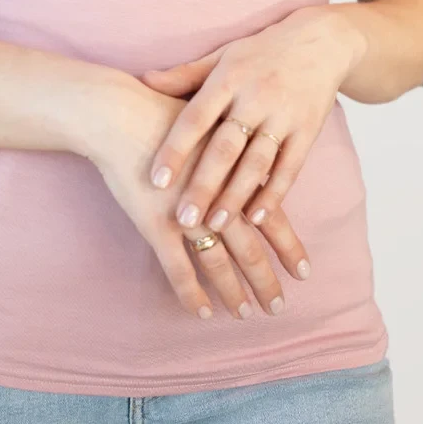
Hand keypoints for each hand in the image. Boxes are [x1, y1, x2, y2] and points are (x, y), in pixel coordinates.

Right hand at [88, 77, 296, 320]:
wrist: (118, 112)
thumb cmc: (160, 109)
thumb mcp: (212, 123)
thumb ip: (232, 144)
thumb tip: (254, 158)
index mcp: (233, 171)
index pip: (270, 215)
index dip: (288, 245)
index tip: (304, 271)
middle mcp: (216, 197)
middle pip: (249, 247)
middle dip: (265, 279)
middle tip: (278, 306)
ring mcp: (187, 214)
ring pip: (218, 263)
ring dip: (233, 292)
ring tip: (245, 314)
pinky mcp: (157, 225)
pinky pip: (178, 269)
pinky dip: (191, 293)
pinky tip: (201, 313)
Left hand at [138, 7, 365, 240]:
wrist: (321, 41)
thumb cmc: (261, 52)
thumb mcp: (222, 56)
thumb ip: (186, 75)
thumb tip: (145, 80)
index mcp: (228, 78)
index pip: (196, 117)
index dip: (175, 149)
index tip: (156, 180)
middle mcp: (255, 97)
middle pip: (225, 147)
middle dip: (203, 185)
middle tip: (184, 219)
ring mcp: (283, 115)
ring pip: (256, 163)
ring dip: (235, 196)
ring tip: (215, 225)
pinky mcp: (307, 131)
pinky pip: (290, 167)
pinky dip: (273, 194)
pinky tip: (256, 216)